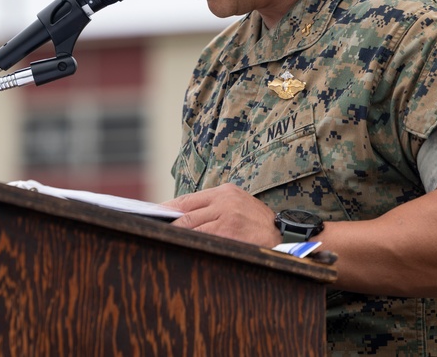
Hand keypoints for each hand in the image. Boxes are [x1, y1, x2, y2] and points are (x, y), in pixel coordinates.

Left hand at [161, 183, 279, 247]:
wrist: (285, 237)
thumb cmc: (258, 225)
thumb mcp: (238, 207)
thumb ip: (213, 208)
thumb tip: (180, 217)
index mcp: (226, 191)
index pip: (188, 199)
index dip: (168, 208)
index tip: (153, 215)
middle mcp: (225, 200)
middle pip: (185, 211)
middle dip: (167, 222)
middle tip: (151, 229)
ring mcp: (227, 215)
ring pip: (190, 225)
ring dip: (174, 233)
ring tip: (161, 239)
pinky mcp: (229, 231)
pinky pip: (201, 237)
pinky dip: (188, 241)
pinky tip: (179, 246)